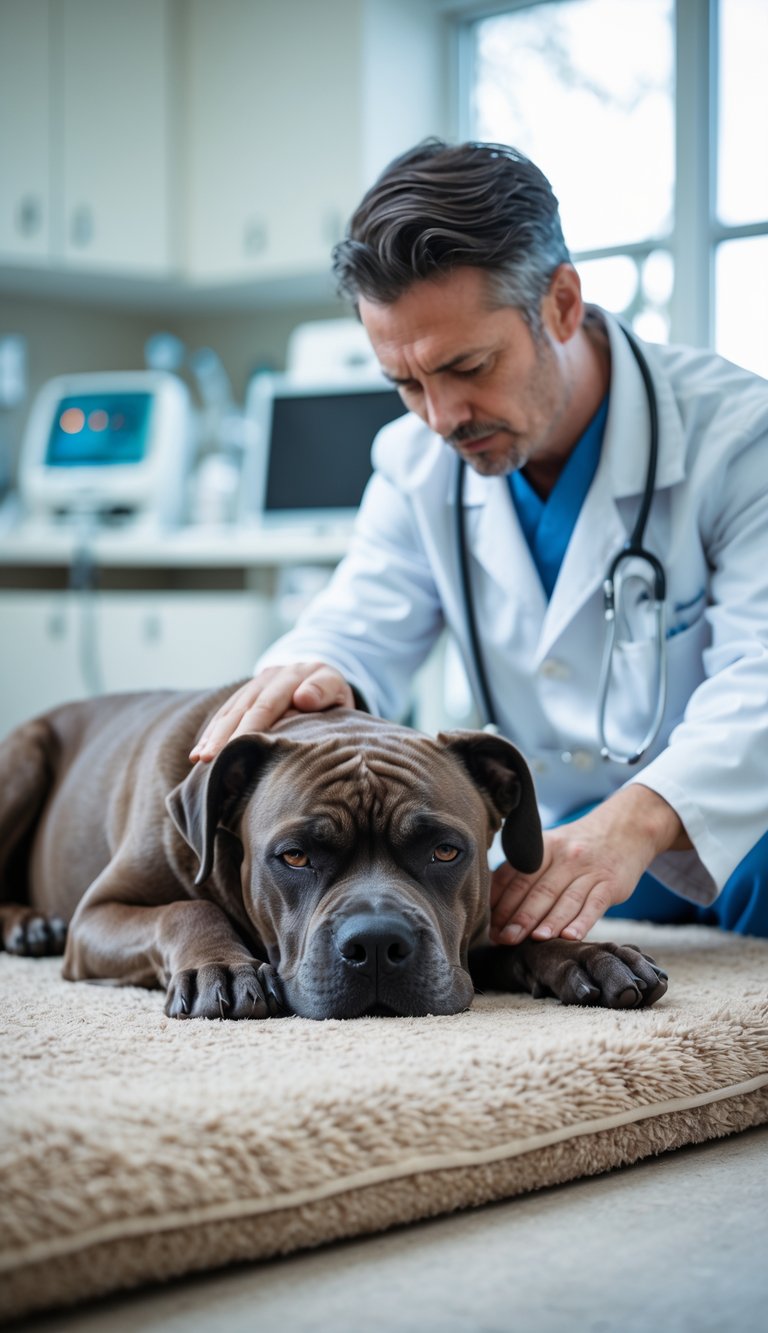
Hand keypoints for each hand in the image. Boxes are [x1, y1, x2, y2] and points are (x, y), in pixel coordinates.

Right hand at [189, 662, 354, 761]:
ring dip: (212, 735)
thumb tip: (302, 698)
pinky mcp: (246, 694)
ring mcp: (255, 684)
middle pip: (243, 709)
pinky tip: (199, 751)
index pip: (267, 705)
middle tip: (208, 759)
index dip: (249, 728)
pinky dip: (211, 732)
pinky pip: (225, 713)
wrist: (322, 675)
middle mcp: (270, 677)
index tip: (235, 748)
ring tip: (198, 758)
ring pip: (230, 711)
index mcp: (293, 676)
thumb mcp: (338, 688)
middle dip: (224, 735)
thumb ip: (324, 690)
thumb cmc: (333, 694)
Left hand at [489, 785, 686, 943]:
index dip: (502, 902)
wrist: (626, 828)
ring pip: (566, 899)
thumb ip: (524, 871)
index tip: (490, 926)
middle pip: (539, 890)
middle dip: (520, 916)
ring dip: (548, 921)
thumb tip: (492, 903)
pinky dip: (582, 922)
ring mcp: (589, 870)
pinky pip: (595, 904)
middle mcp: (565, 857)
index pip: (517, 877)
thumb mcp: (551, 848)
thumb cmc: (578, 847)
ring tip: (534, 939)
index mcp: (544, 848)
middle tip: (505, 938)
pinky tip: (570, 936)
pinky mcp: (611, 884)